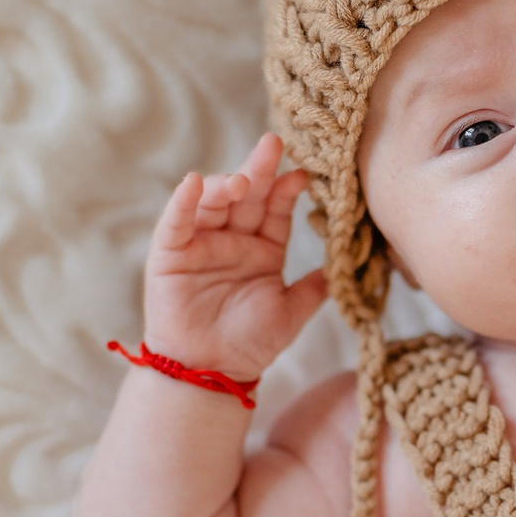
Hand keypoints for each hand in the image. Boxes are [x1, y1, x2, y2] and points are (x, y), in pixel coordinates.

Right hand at [139, 133, 327, 383]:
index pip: (275, 210)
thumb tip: (345, 267)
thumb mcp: (290, 313)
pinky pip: (176, 222)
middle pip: (246, 196)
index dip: (286, 191)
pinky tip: (195, 183)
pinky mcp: (170, 254)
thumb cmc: (249, 345)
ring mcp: (200, 244)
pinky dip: (184, 202)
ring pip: (213, 202)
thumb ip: (314, 288)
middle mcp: (232, 240)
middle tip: (273, 144)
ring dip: (226, 184)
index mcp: (262, 250)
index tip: (302, 175)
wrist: (210, 372)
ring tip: (243, 180)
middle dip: (259, 170)